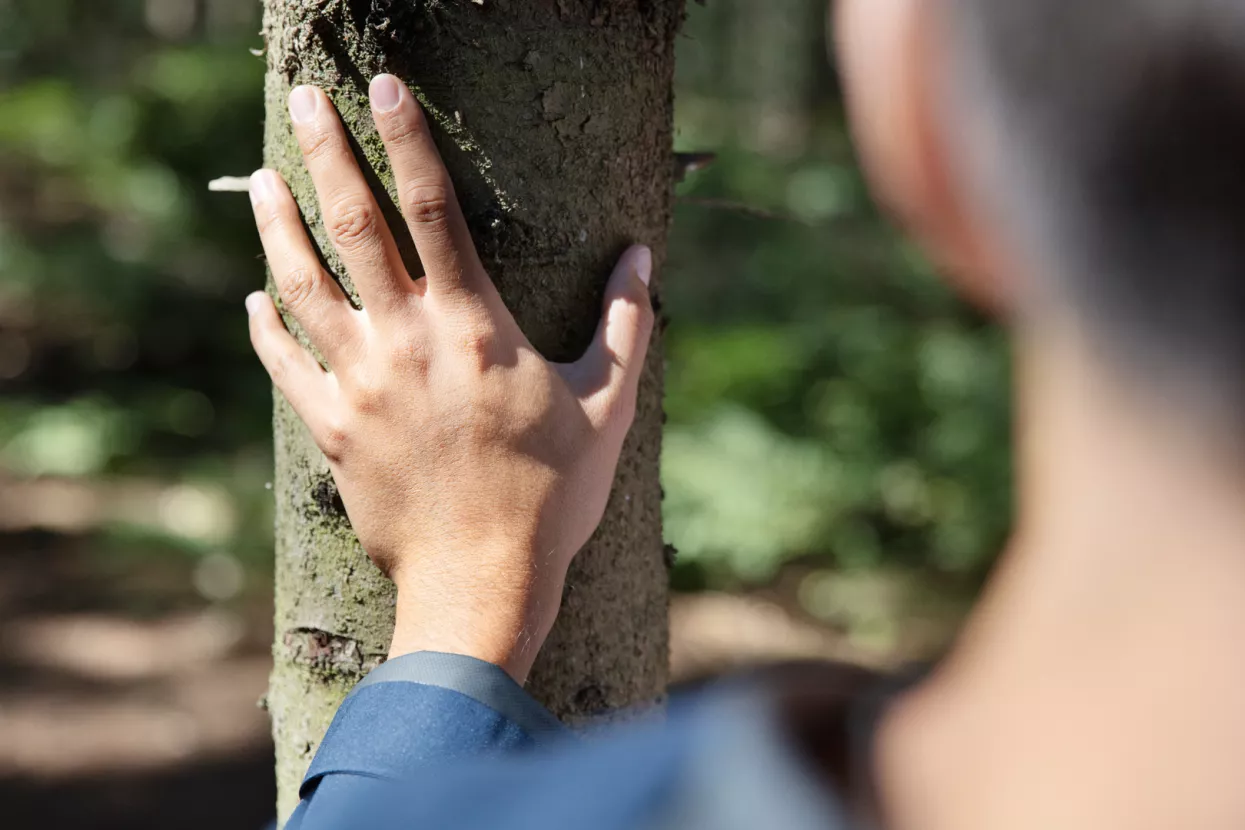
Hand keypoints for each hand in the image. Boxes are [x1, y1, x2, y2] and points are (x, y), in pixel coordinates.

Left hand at [245, 75, 653, 683]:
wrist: (482, 585)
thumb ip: (625, 324)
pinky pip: (286, 363)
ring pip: (303, 286)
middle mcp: (407, 343)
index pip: (434, 210)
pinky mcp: (333, 429)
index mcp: (475, 327)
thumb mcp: (607, 406)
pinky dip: (266, 325)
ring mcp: (361, 385)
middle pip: (354, 228)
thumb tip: (642, 256)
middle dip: (328, 155)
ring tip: (261, 181)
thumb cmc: (555, 498)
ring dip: (276, 227)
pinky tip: (255, 297)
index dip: (409, 141)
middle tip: (304, 100)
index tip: (386, 89)